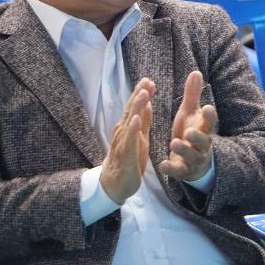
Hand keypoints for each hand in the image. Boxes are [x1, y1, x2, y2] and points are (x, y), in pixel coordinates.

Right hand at [100, 78, 154, 203]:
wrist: (115, 185)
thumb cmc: (128, 160)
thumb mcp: (140, 138)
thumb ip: (143, 121)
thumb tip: (146, 103)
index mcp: (129, 128)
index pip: (135, 108)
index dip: (141, 94)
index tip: (149, 80)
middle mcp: (123, 132)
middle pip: (131, 110)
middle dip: (138, 95)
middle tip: (147, 80)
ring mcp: (122, 143)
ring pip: (129, 122)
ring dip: (136, 107)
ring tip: (144, 93)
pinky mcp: (124, 155)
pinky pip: (128, 141)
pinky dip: (132, 129)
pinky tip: (136, 119)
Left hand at [158, 70, 217, 181]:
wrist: (195, 163)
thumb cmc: (191, 133)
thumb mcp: (191, 114)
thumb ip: (193, 95)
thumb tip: (196, 72)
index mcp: (204, 129)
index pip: (210, 123)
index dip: (210, 117)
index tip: (208, 107)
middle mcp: (202, 145)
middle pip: (203, 141)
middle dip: (197, 137)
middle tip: (188, 131)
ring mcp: (194, 159)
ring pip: (191, 156)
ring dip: (184, 150)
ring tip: (174, 142)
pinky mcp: (184, 171)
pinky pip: (179, 171)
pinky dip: (171, 168)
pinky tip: (163, 164)